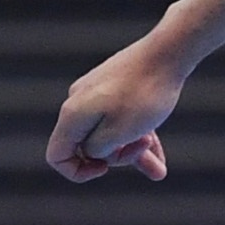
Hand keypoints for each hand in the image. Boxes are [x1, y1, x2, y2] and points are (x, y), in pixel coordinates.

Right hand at [46, 39, 181, 182]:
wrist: (168, 52)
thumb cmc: (144, 94)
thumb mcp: (119, 133)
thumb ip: (97, 150)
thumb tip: (93, 152)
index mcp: (73, 114)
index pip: (57, 156)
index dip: (77, 172)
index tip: (104, 169)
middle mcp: (78, 102)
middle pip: (87, 146)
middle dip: (117, 158)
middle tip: (144, 149)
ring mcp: (95, 93)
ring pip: (108, 134)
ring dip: (131, 152)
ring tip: (159, 165)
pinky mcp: (113, 87)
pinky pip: (120, 120)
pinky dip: (135, 136)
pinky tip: (156, 151)